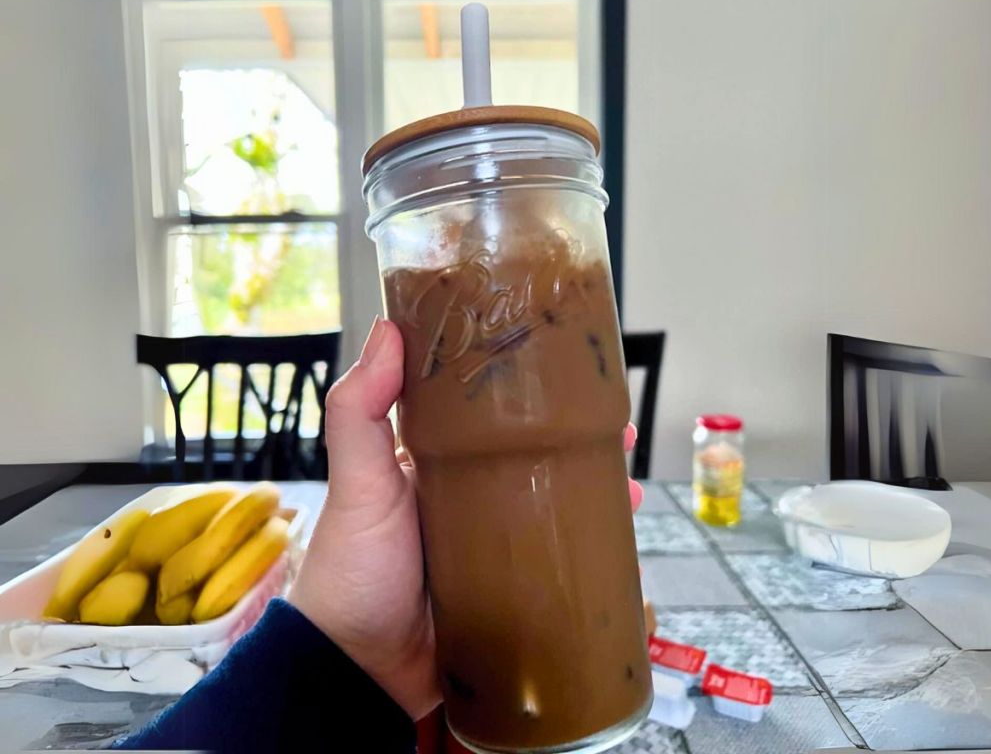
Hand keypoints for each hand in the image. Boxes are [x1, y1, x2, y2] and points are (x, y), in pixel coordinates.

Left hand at [289, 317, 644, 719]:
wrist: (359, 670)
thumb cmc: (352, 569)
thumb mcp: (357, 483)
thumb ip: (360, 411)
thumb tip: (388, 328)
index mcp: (429, 462)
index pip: (484, 411)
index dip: (525, 389)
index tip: (566, 369)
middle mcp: (463, 496)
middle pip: (530, 456)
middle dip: (577, 441)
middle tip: (621, 430)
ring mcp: (489, 544)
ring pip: (552, 506)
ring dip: (593, 491)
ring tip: (630, 484)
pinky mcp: (507, 589)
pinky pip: (555, 561)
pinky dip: (587, 549)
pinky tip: (618, 542)